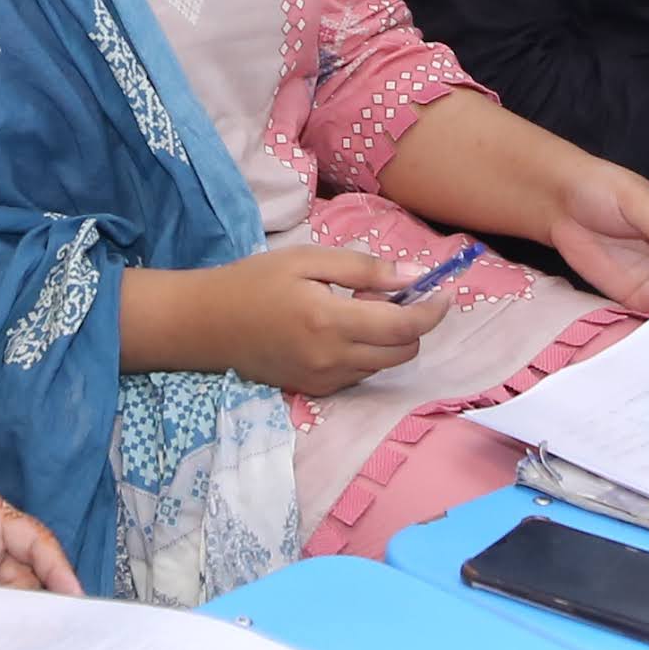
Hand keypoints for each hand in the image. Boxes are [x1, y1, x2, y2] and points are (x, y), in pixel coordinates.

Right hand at [185, 240, 450, 394]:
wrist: (205, 325)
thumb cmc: (254, 282)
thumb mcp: (307, 259)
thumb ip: (364, 269)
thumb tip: (416, 276)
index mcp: (331, 320)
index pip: (405, 326)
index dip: (432, 311)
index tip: (444, 292)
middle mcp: (332, 359)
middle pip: (403, 353)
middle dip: (414, 325)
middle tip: (395, 294)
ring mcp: (324, 380)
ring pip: (385, 367)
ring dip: (390, 340)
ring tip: (361, 308)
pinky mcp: (315, 390)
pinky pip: (360, 375)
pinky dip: (367, 353)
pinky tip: (342, 329)